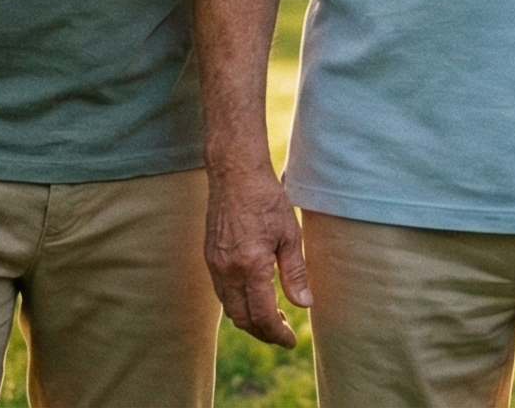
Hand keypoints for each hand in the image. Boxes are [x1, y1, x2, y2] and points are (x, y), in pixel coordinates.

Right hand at [204, 164, 308, 346]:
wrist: (234, 174)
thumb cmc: (266, 199)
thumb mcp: (290, 234)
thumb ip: (295, 273)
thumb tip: (304, 305)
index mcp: (250, 267)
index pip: (263, 315)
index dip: (277, 333)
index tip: (291, 341)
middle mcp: (227, 271)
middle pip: (242, 319)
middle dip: (263, 333)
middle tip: (283, 334)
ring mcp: (215, 265)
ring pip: (229, 308)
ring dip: (249, 320)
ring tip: (273, 318)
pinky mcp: (210, 257)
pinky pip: (222, 293)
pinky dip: (238, 304)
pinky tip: (255, 297)